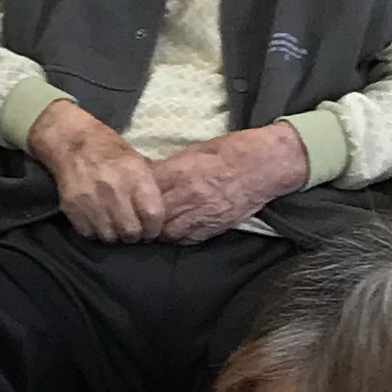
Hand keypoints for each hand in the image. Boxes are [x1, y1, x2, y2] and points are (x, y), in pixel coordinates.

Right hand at [30, 99, 170, 240]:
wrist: (72, 141)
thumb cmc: (110, 150)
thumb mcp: (137, 161)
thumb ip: (147, 189)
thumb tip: (157, 218)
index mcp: (135, 176)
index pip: (153, 216)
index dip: (154, 228)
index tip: (151, 230)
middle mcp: (114, 190)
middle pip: (131, 232)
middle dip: (135, 235)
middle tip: (133, 230)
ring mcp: (91, 200)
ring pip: (110, 237)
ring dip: (115, 235)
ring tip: (115, 227)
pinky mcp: (72, 207)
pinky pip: (89, 234)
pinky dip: (95, 232)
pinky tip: (98, 222)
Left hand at [149, 123, 308, 240]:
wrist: (263, 166)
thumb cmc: (229, 152)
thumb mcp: (193, 151)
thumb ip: (169, 167)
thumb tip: (148, 177)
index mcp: (179, 172)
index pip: (144, 190)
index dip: (133, 194)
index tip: (128, 196)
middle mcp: (187, 196)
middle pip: (150, 215)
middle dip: (140, 216)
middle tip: (133, 216)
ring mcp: (200, 215)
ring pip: (164, 232)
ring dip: (155, 230)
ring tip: (148, 227)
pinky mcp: (212, 228)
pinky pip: (185, 239)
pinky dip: (175, 237)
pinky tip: (170, 232)